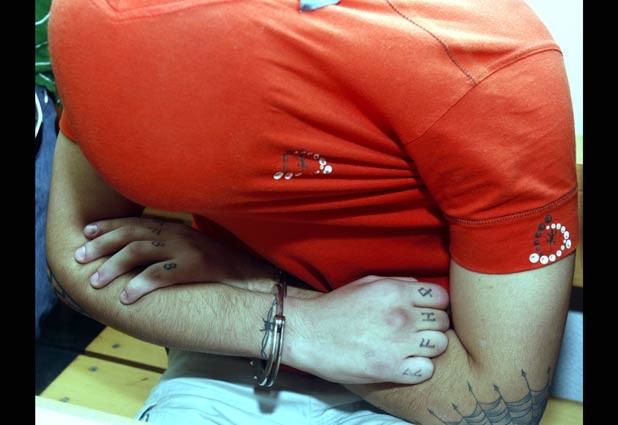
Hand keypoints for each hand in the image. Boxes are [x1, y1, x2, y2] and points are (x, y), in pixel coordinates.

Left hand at [74, 217, 272, 303]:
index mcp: (177, 227)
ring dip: (113, 266)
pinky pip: (160, 274)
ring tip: (96, 281)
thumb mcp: (195, 247)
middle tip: (80, 258)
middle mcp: (179, 233)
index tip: (87, 233)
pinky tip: (126, 297)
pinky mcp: (196, 266)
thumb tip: (146, 253)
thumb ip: (172, 245)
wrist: (254, 275)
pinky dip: (140, 285)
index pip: (136, 222)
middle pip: (131, 234)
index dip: (109, 226)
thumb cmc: (223, 266)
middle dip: (101, 245)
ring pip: (139, 252)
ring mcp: (187, 248)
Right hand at [286, 275, 449, 384]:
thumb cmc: (335, 308)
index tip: (426, 313)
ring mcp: (398, 343)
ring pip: (440, 345)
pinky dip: (420, 368)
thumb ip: (398, 284)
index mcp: (396, 292)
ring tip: (412, 347)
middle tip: (417, 331)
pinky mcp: (391, 368)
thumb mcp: (367, 284)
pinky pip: (427, 369)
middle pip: (443, 321)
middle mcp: (401, 316)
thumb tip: (421, 290)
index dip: (437, 306)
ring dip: (429, 347)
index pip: (441, 298)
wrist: (307, 333)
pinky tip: (406, 363)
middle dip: (433, 326)